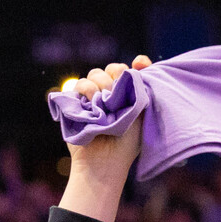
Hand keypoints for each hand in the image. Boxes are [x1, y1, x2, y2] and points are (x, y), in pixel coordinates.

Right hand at [63, 57, 153, 172]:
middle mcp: (111, 95)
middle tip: (117, 95)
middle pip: (112, 69)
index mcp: (129, 97)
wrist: (104, 161)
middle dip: (115, 76)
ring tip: (102, 104)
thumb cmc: (128, 143)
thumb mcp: (143, 114)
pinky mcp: (76, 103)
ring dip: (99, 85)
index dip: (137, 65)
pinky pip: (78, 85)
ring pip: (94, 75)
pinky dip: (85, 90)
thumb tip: (139, 60)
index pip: (131, 71)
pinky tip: (91, 104)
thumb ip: (144, 88)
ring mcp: (93, 98)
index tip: (139, 64)